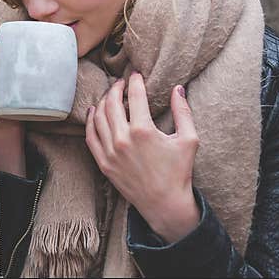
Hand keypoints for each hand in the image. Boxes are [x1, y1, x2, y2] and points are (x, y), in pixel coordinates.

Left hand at [84, 72, 200, 243]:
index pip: (135, 96)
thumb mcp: (188, 140)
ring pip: (98, 117)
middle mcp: (122, 139)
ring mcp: (110, 151)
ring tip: (110, 95)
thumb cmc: (179, 171)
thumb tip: (178, 88)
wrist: (164, 203)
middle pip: (112, 103)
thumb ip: (183, 112)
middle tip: (121, 82)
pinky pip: (90, 136)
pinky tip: (94, 111)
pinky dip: (90, 121)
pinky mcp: (103, 162)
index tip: (136, 75)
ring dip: (103, 101)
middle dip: (116, 88)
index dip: (135, 82)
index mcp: (143, 131)